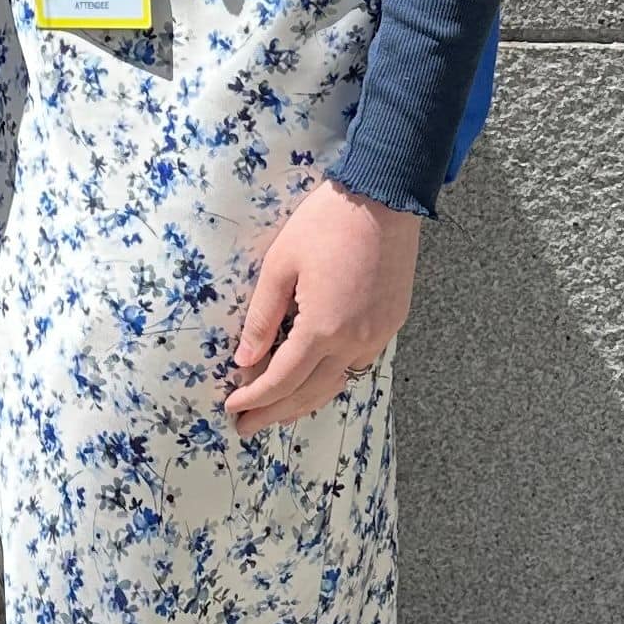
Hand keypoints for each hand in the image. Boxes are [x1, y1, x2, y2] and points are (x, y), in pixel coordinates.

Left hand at [224, 179, 421, 432]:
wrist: (385, 197)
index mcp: (323, 328)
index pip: (282, 380)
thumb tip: (244, 359)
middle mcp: (354, 341)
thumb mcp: (280, 265)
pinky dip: (330, 380)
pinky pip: (356, 364)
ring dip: (304, 403)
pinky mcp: (391, 324)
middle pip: (310, 393)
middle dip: (275, 413)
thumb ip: (262, 317)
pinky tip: (313, 381)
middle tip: (245, 426)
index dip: (254, 398)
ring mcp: (378, 335)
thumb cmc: (326, 223)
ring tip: (276, 413)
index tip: (232, 408)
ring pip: (336, 383)